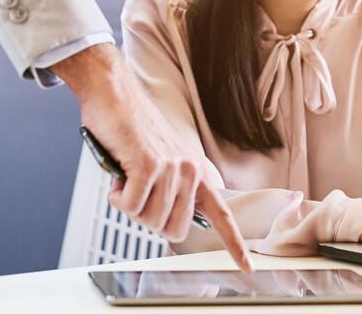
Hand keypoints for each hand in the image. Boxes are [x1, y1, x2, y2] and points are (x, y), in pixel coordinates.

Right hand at [52, 43, 253, 271]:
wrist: (115, 94)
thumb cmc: (134, 128)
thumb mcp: (166, 157)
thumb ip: (176, 187)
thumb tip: (171, 219)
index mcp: (198, 171)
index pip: (222, 214)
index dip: (234, 244)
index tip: (246, 267)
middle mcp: (191, 170)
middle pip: (173, 230)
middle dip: (150, 221)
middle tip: (138, 196)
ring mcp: (172, 168)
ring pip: (150, 220)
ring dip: (131, 206)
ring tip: (128, 178)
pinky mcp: (149, 165)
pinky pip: (132, 207)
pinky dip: (119, 198)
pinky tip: (120, 176)